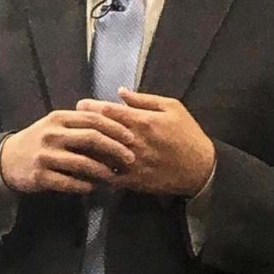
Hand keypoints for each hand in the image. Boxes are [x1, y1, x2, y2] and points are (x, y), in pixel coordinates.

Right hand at [0, 110, 135, 194]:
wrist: (9, 159)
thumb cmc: (41, 140)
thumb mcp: (57, 125)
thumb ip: (82, 123)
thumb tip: (116, 123)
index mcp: (60, 118)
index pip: (94, 119)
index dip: (116, 128)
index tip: (132, 137)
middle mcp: (52, 134)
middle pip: (91, 138)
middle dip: (115, 149)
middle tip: (130, 158)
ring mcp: (46, 155)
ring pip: (83, 163)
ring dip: (104, 171)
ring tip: (116, 177)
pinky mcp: (41, 176)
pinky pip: (70, 183)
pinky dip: (87, 186)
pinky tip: (97, 187)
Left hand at [77, 88, 214, 197]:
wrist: (201, 169)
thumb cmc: (187, 134)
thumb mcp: (172, 108)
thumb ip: (144, 99)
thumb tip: (120, 92)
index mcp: (143, 121)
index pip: (109, 111)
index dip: (91, 106)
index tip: (81, 105)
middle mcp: (134, 142)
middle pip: (101, 132)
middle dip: (84, 125)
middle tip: (72, 121)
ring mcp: (132, 163)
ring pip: (100, 155)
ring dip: (85, 149)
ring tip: (73, 142)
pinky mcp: (133, 181)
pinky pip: (108, 177)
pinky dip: (94, 172)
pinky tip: (84, 167)